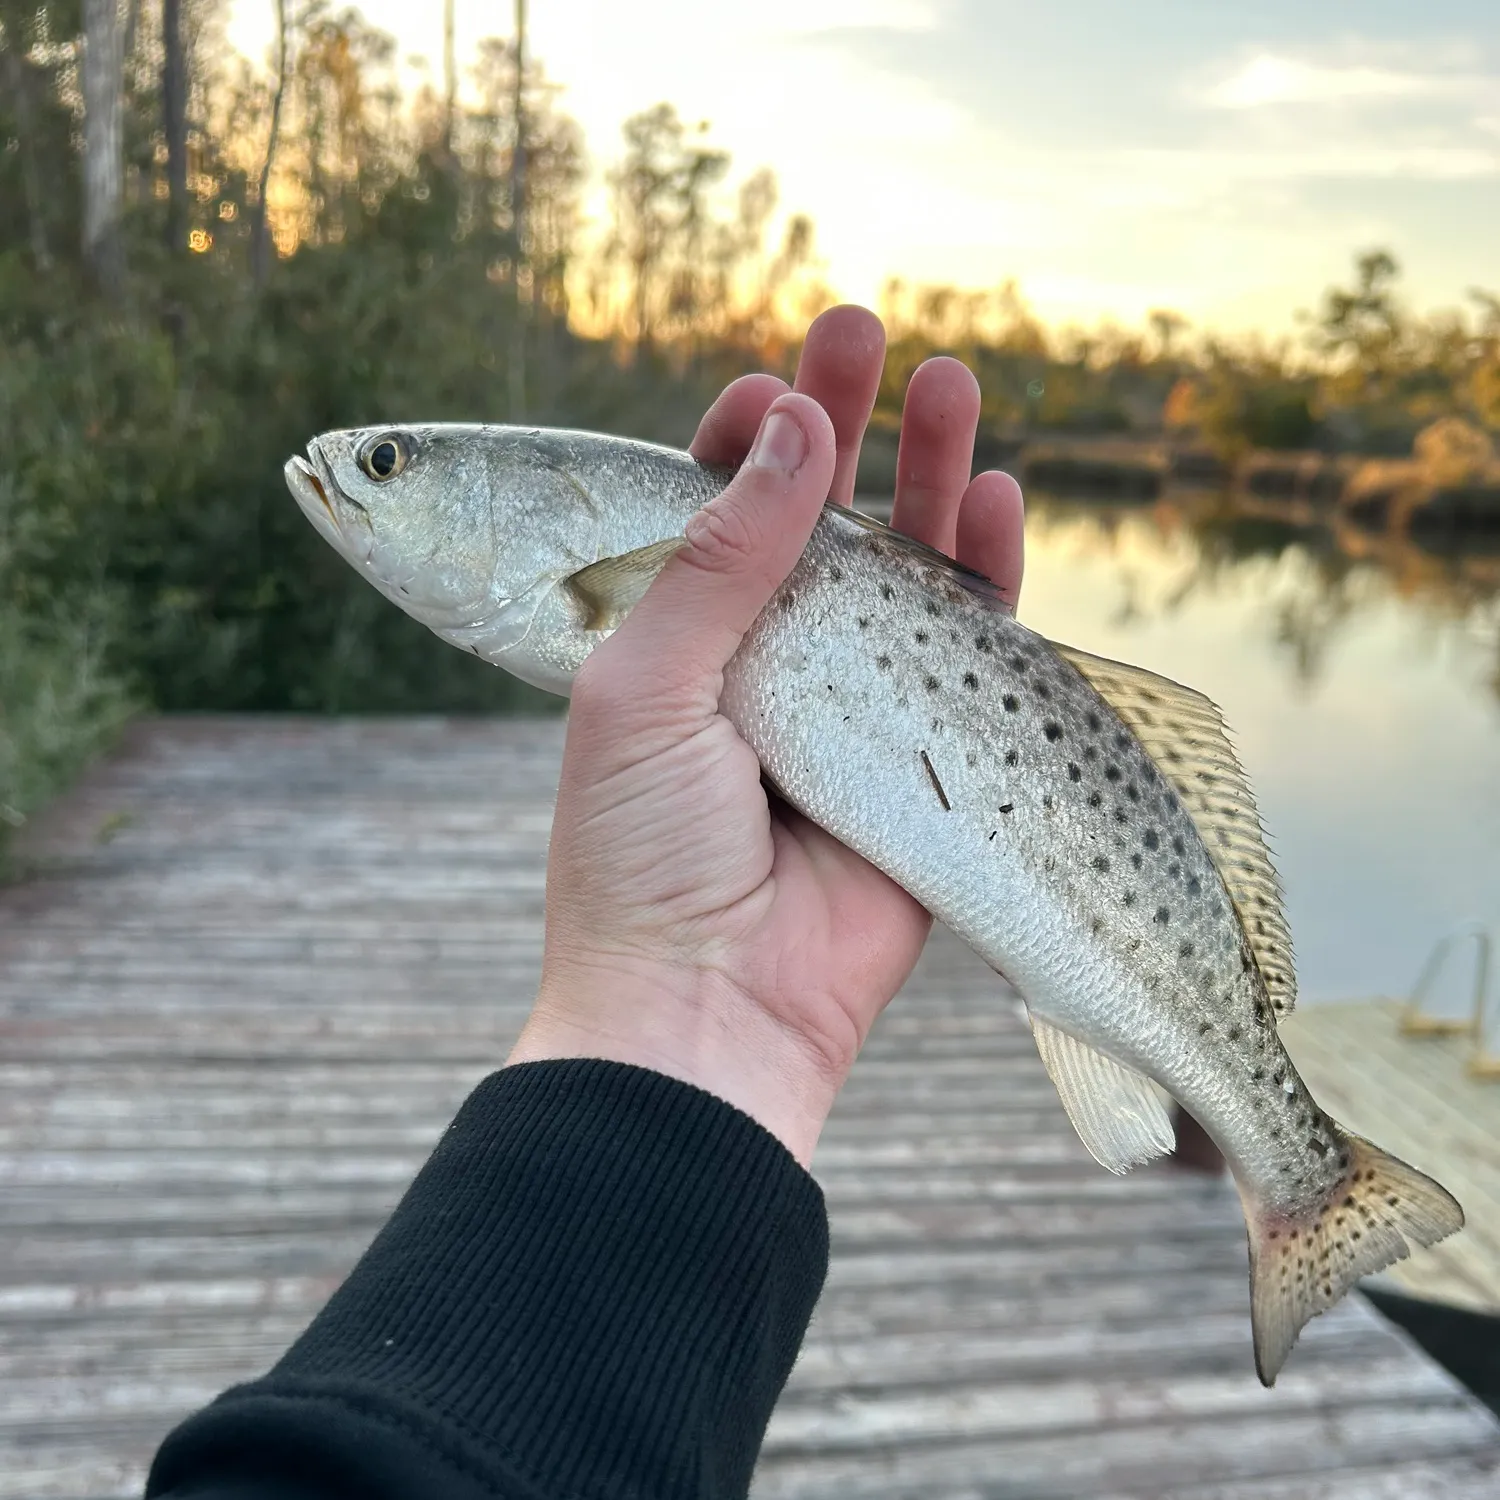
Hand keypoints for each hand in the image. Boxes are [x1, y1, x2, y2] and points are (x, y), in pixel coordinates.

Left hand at [507, 306, 1024, 1163]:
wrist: (704, 1014)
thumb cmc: (640, 852)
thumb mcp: (643, 685)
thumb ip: (722, 558)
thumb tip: (790, 427)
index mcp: (676, 645)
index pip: (714, 516)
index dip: (743, 444)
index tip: (767, 388)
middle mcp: (765, 667)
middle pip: (819, 524)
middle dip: (844, 426)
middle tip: (864, 330)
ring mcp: (850, 710)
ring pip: (904, 574)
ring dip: (928, 479)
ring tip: (953, 384)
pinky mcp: (924, 759)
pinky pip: (969, 655)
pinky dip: (985, 579)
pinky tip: (997, 502)